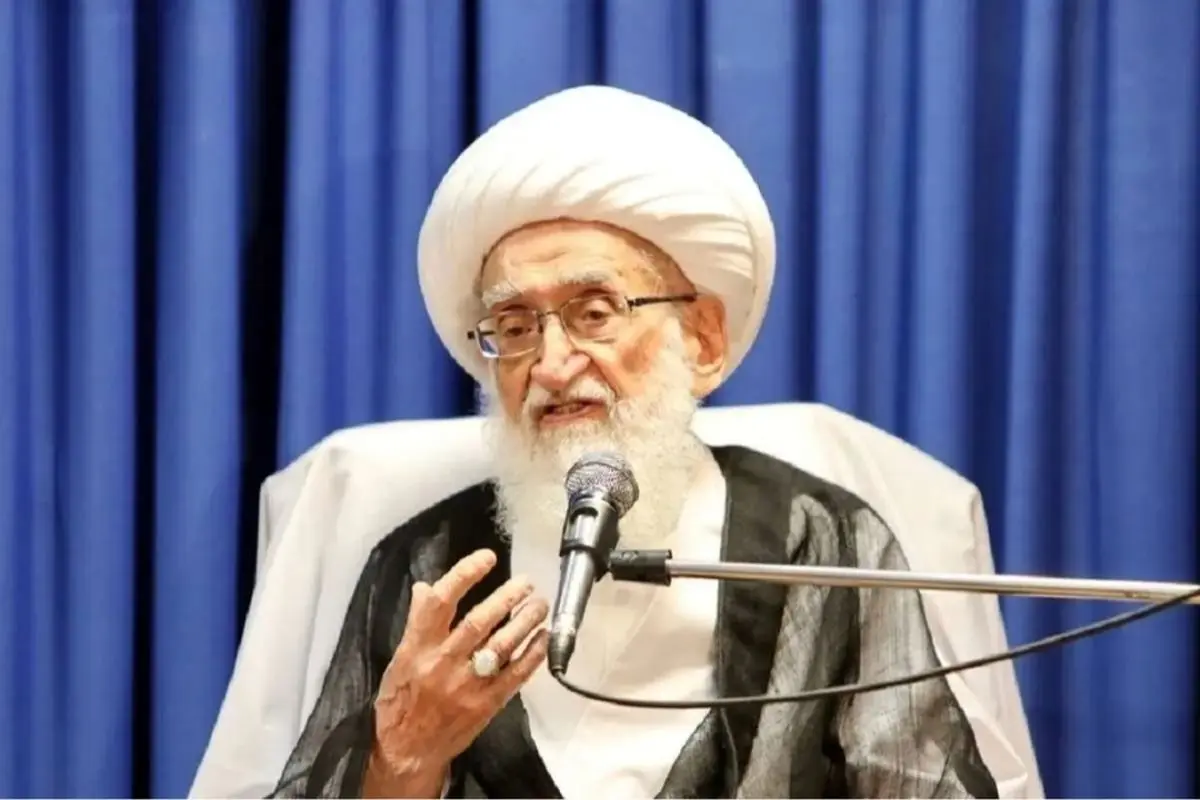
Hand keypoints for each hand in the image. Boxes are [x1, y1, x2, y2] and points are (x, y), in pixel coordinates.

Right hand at [367, 549, 549, 795]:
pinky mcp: (486, 704)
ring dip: (525, 620)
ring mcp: (466, 685)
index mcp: (417, 647)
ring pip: (502, 645)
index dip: (465, 575)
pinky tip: (543, 637)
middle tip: (526, 582)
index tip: (487, 557)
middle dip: (507, 597)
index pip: (441, 602)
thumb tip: (427, 587)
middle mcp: (442, 663)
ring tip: (539, 604)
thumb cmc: (401, 701)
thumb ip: (418, 622)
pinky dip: (533, 653)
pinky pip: (516, 674)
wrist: (406, 751)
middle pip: (479, 622)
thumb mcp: (400, 658)